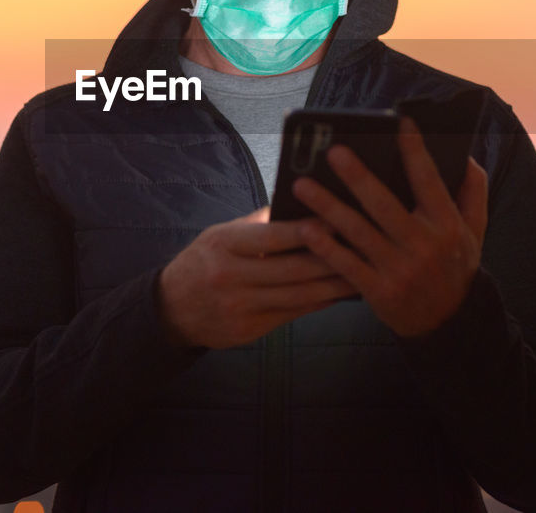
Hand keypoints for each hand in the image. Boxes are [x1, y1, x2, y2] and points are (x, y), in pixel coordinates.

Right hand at [157, 206, 358, 349]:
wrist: (172, 309)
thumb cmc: (203, 262)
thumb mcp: (220, 234)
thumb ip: (257, 223)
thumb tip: (299, 205)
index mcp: (223, 246)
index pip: (272, 237)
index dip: (307, 230)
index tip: (337, 219)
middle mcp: (231, 278)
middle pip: (292, 270)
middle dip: (332, 259)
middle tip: (364, 247)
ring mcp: (240, 308)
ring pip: (298, 296)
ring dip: (334, 285)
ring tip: (362, 270)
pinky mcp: (250, 331)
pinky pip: (293, 314)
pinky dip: (319, 302)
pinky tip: (339, 293)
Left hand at [292, 117, 488, 337]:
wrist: (451, 322)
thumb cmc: (455, 265)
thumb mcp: (475, 230)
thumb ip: (473, 192)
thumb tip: (463, 155)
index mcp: (447, 224)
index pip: (429, 181)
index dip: (415, 151)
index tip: (399, 122)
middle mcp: (424, 244)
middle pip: (385, 205)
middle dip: (358, 176)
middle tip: (333, 151)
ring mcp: (400, 269)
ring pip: (359, 232)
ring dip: (329, 207)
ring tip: (302, 184)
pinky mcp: (379, 291)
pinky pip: (347, 265)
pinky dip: (326, 247)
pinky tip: (305, 228)